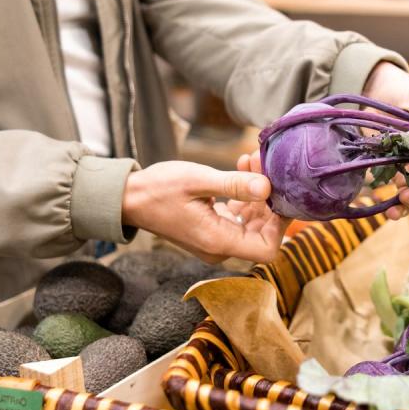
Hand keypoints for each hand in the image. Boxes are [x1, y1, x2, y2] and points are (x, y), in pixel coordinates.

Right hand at [121, 161, 287, 263]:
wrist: (128, 198)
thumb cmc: (157, 189)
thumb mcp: (197, 180)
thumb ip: (233, 185)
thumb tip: (267, 187)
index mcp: (218, 241)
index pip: (267, 248)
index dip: (280, 224)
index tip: (279, 192)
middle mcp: (220, 247)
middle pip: (263, 234)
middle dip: (269, 199)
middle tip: (263, 165)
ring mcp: (217, 240)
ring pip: (253, 223)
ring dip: (258, 193)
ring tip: (250, 161)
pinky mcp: (213, 230)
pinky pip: (239, 217)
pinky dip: (245, 196)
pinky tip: (240, 170)